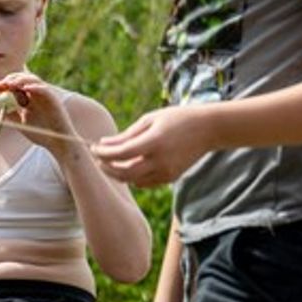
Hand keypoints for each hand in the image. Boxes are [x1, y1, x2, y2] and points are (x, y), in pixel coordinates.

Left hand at [0, 72, 77, 147]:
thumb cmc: (40, 134)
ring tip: (11, 84)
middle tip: (2, 84)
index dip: (5, 84)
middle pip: (24, 78)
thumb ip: (10, 111)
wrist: (57, 143)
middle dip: (11, 79)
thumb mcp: (20, 122)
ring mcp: (46, 96)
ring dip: (21, 80)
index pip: (16, 85)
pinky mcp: (54, 100)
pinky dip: (35, 87)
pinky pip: (44, 89)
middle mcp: (37, 95)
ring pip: (34, 80)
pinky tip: (25, 89)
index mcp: (29, 99)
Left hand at [92, 107, 212, 186]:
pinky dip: (133, 177)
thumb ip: (126, 135)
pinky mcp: (171, 178)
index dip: (102, 153)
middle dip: (107, 167)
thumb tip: (103, 144)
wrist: (208, 129)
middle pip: (124, 173)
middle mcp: (160, 161)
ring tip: (111, 162)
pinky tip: (130, 165)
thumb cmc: (177, 119)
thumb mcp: (150, 120)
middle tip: (99, 158)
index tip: (94, 147)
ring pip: (133, 181)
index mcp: (154, 142)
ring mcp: (167, 172)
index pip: (119, 154)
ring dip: (118, 173)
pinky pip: (145, 183)